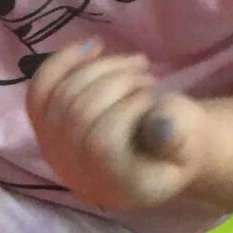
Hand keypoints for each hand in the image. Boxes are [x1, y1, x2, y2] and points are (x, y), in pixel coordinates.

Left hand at [27, 43, 210, 212]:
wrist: (160, 148)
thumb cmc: (179, 142)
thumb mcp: (192, 140)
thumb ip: (180, 135)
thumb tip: (160, 122)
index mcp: (116, 186)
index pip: (101, 144)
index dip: (128, 108)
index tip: (153, 96)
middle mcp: (77, 175)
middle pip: (77, 115)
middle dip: (117, 83)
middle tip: (148, 79)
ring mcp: (55, 152)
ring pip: (60, 96)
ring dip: (100, 68)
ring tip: (135, 66)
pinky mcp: (44, 128)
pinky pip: (40, 90)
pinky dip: (64, 61)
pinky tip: (95, 46)